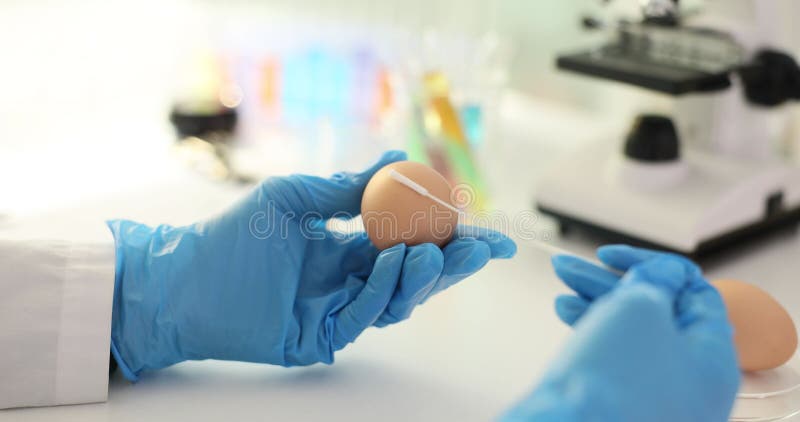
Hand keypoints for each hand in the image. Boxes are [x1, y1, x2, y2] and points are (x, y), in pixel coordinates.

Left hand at [108, 151, 515, 380]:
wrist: (184, 276)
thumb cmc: (232, 234)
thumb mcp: (294, 198)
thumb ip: (346, 188)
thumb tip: (396, 161)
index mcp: (346, 248)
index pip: (407, 241)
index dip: (445, 234)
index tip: (479, 223)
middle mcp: (349, 281)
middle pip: (414, 274)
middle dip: (453, 262)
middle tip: (484, 247)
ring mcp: (338, 311)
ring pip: (398, 299)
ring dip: (422, 275)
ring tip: (434, 250)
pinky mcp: (322, 337)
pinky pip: (364, 315)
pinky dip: (384, 289)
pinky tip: (395, 262)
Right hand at [501, 254, 739, 421]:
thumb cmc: (612, 379)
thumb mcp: (640, 307)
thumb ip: (655, 280)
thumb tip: (660, 275)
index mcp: (712, 358)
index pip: (694, 293)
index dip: (652, 264)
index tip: (610, 256)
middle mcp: (690, 382)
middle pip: (656, 312)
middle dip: (609, 283)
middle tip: (572, 267)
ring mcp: (656, 399)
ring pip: (629, 335)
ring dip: (594, 303)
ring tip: (562, 287)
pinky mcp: (623, 408)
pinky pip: (613, 360)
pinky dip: (591, 332)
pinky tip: (565, 313)